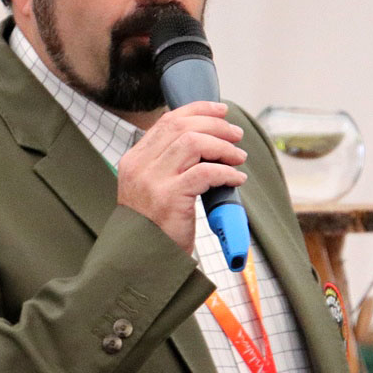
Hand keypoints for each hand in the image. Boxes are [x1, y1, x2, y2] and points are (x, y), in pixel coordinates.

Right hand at [116, 102, 246, 252]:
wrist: (141, 261)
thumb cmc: (153, 227)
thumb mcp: (151, 189)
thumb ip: (167, 165)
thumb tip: (205, 143)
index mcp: (134, 160)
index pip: (167, 121)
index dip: (197, 110)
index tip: (220, 111)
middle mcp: (140, 166)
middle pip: (182, 127)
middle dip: (215, 125)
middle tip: (235, 134)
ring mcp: (153, 181)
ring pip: (194, 143)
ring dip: (223, 147)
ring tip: (238, 156)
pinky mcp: (170, 198)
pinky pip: (206, 172)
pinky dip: (226, 172)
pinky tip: (236, 179)